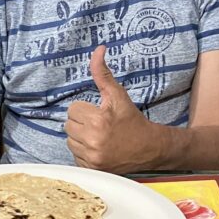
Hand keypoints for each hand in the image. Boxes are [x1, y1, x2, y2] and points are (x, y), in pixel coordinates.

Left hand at [64, 46, 159, 171]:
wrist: (149, 148)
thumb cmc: (131, 119)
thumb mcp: (117, 94)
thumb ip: (102, 73)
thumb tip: (98, 49)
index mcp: (97, 121)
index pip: (73, 110)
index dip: (86, 109)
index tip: (99, 114)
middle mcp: (93, 141)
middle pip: (69, 125)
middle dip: (82, 123)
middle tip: (99, 125)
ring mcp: (92, 158)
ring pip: (70, 141)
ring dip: (80, 138)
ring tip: (99, 137)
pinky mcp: (92, 169)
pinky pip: (74, 156)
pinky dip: (83, 153)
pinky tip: (98, 149)